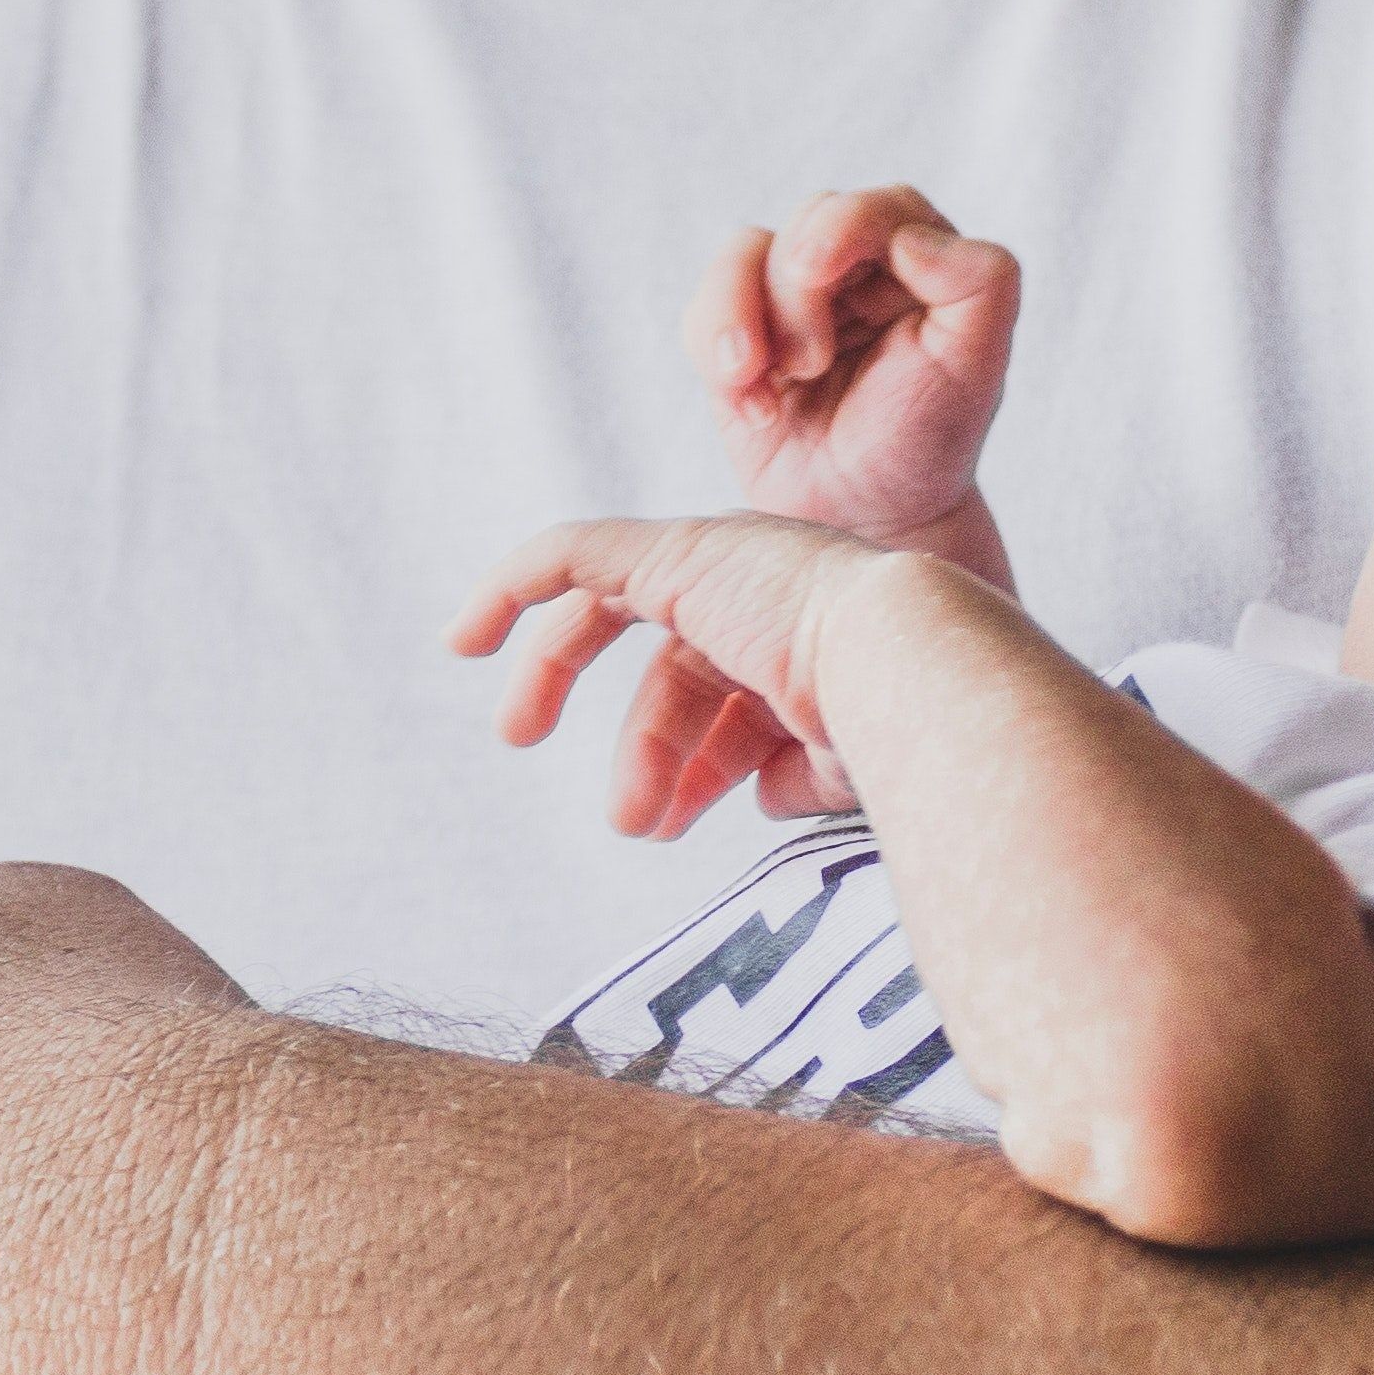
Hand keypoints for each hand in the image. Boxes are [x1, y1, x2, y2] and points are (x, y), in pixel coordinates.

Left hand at [451, 512, 942, 838]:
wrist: (908, 671)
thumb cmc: (901, 728)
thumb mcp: (846, 763)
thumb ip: (800, 772)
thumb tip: (761, 797)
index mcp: (808, 636)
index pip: (732, 698)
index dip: (696, 766)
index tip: (668, 826)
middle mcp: (763, 590)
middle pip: (674, 665)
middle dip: (644, 742)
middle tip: (619, 816)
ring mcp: (721, 561)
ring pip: (612, 615)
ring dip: (566, 687)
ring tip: (549, 760)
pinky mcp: (677, 549)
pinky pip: (574, 553)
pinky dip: (514, 585)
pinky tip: (464, 637)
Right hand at [692, 186, 1019, 588]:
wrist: (869, 520)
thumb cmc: (928, 440)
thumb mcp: (978, 363)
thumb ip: (981, 280)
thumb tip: (913, 238)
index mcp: (920, 259)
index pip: (880, 206)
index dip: (843, 226)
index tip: (819, 270)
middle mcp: (856, 266)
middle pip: (807, 220)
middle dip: (796, 290)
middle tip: (811, 362)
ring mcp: (792, 297)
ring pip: (744, 254)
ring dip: (744, 316)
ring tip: (770, 382)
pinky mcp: (740, 334)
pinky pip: (706, 309)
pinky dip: (717, 351)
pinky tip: (754, 407)